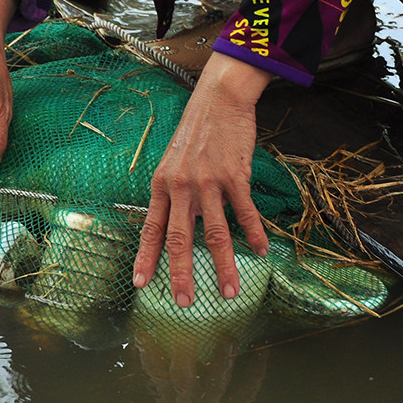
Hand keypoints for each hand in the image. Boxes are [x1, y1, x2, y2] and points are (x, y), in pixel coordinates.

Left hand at [132, 53, 272, 306]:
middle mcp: (181, 186)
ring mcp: (208, 182)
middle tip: (184, 302)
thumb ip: (172, 193)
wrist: (219, 99)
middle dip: (181, 274)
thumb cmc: (196, 133)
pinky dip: (255, 234)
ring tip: (229, 292)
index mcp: (162, 185)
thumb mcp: (172, 162)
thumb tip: (172, 225)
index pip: (151, 229)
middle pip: (179, 239)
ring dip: (224, 266)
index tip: (140, 284)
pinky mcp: (235, 175)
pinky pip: (245, 212)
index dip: (146, 258)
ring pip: (215, 233)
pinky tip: (262, 251)